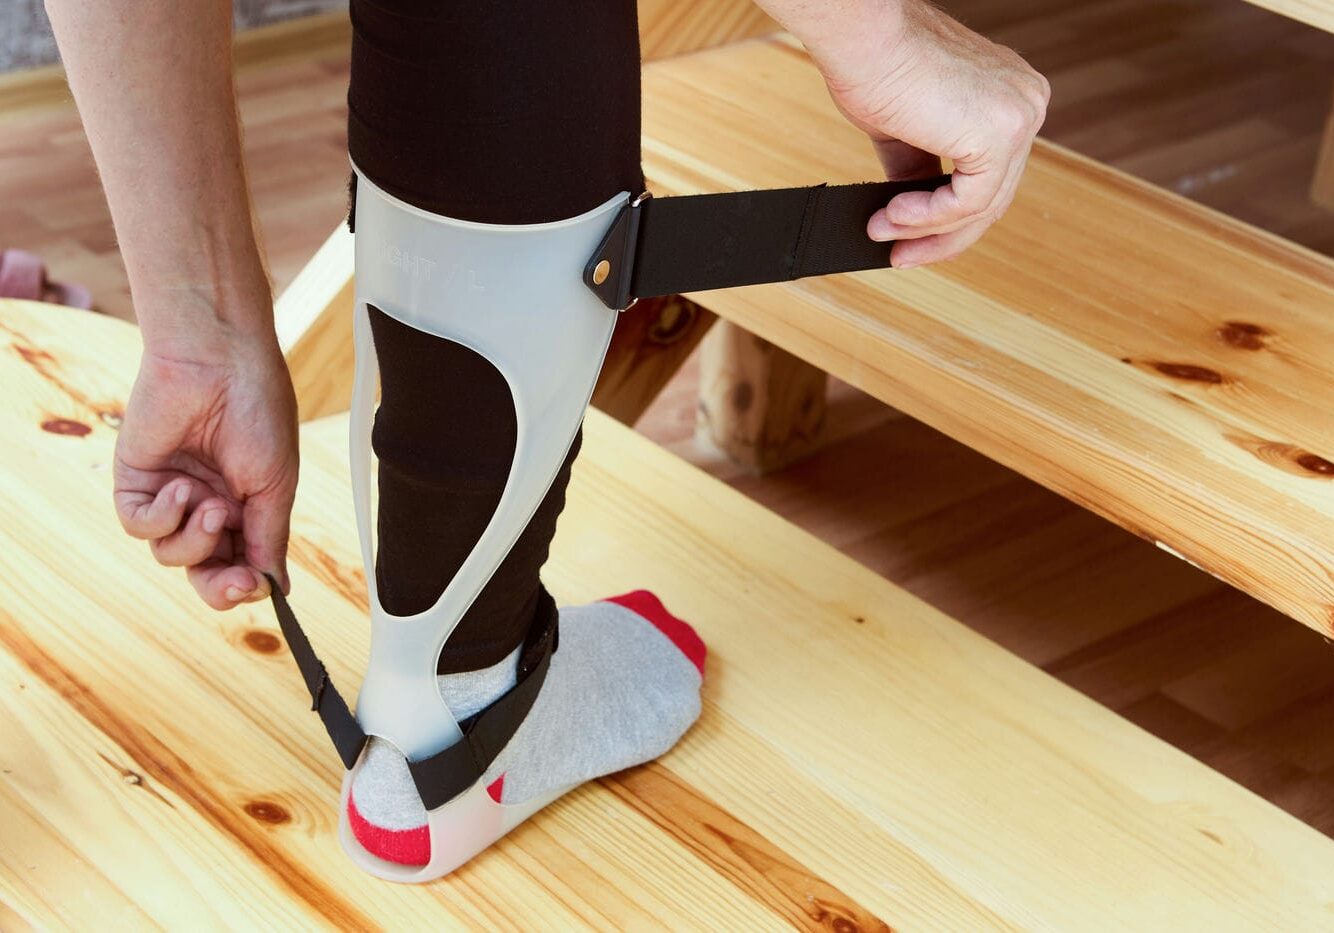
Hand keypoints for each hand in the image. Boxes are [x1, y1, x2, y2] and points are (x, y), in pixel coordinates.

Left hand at [113, 326, 297, 609]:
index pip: (241, 565)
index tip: (258, 585)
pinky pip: (140, 525)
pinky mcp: (136, 480)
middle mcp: (207, 506)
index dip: (247, 585)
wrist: (220, 361)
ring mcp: (170, 495)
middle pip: (204, 571)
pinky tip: (182, 488)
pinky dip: (162, 516)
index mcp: (246, 508)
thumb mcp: (275, 485)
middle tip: (238, 580)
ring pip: (171, 554)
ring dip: (194, 539)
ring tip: (212, 505)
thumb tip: (278, 588)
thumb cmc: (259, 412)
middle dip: (220, 584)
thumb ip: (269, 539)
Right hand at [819, 1, 1049, 266]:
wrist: (863, 38)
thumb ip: (919, 169)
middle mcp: (1025, 102)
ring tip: (883, 231)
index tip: (909, 239)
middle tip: (900, 256)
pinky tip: (894, 215)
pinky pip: (969, 203)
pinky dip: (929, 218)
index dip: (950, 216)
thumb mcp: (904, 129)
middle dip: (941, 235)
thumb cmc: (875, 64)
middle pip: (992, 196)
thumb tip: (910, 211)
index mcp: (1008, 95)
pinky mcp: (1001, 135)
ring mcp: (1020, 116)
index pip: (990, 174)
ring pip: (981, 206)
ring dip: (927, 230)